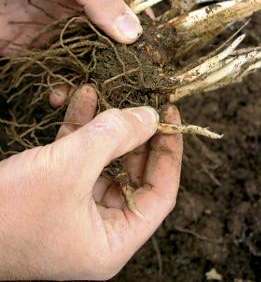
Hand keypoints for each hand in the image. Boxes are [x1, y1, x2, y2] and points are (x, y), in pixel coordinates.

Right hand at [0, 85, 182, 279]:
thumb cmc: (11, 210)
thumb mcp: (68, 167)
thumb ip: (114, 137)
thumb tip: (151, 116)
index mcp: (113, 241)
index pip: (161, 194)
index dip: (169, 153)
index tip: (171, 117)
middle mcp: (99, 229)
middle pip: (134, 175)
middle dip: (137, 136)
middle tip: (144, 103)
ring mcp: (77, 210)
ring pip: (105, 162)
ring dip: (105, 127)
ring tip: (110, 93)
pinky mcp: (56, 192)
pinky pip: (79, 158)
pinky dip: (81, 130)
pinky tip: (84, 99)